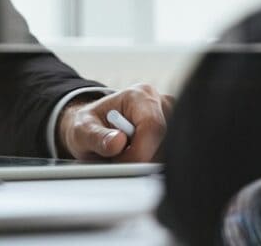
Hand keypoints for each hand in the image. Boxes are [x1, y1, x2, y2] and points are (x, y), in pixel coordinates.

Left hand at [56, 84, 173, 162]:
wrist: (96, 129)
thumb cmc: (91, 125)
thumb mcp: (83, 129)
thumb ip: (97, 136)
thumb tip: (118, 142)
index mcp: (140, 95)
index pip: (153, 126)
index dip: (138, 152)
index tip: (121, 163)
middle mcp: (162, 104)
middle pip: (166, 143)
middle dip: (143, 159)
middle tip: (120, 159)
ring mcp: (173, 122)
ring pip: (170, 155)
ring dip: (148, 163)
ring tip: (127, 155)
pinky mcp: (176, 138)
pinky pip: (171, 160)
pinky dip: (154, 165)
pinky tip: (139, 159)